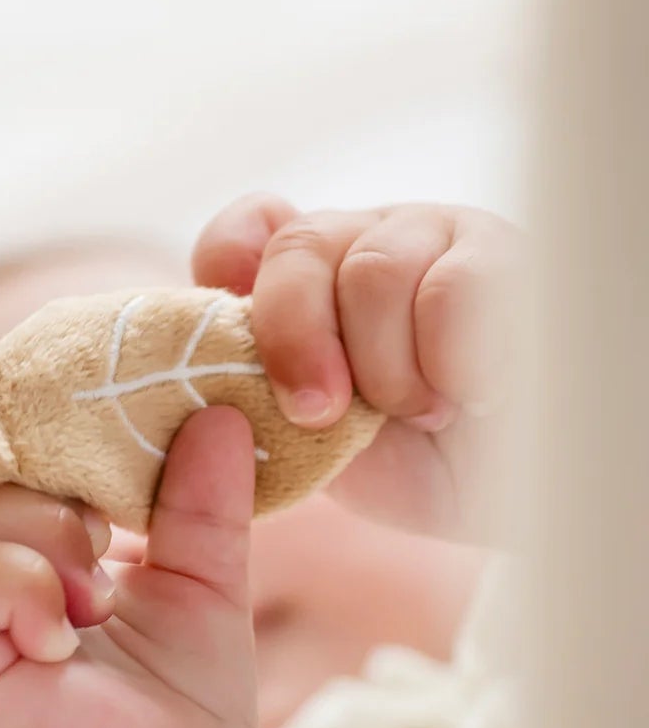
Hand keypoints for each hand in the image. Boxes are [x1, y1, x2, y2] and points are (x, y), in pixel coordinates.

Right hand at [0, 406, 260, 727]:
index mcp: (17, 550)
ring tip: (95, 601)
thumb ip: (202, 500)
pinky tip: (63, 634)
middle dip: (60, 490)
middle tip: (112, 546)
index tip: (119, 431)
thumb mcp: (202, 583)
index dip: (55, 426)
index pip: (8, 449)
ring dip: (49, 541)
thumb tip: (222, 409)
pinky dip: (23, 592)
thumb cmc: (178, 715)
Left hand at [193, 195, 520, 535]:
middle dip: (302, 347)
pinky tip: (472, 395)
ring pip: (375, 269)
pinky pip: (455, 287)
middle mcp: (363, 241)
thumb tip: (214, 340)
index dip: (234, 278)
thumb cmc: (408, 467)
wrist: (512, 493)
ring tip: (424, 413)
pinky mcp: (506, 253)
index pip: (243, 234)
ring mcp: (435, 236)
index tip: (256, 368)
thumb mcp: (310, 441)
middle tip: (328, 416)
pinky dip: (451, 363)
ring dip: (388, 369)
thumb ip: (255, 385)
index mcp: (302, 281)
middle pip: (301, 248)